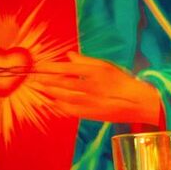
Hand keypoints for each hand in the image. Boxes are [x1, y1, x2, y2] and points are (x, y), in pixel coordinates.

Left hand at [34, 52, 163, 124]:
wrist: (137, 103)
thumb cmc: (122, 81)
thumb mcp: (106, 66)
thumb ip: (86, 61)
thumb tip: (69, 56)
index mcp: (95, 72)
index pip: (67, 69)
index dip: (51, 68)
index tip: (40, 66)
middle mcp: (90, 87)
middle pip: (63, 83)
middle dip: (46, 80)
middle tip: (34, 77)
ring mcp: (89, 102)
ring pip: (64, 97)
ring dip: (49, 92)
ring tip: (39, 88)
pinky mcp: (90, 114)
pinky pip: (70, 110)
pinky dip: (59, 106)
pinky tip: (51, 102)